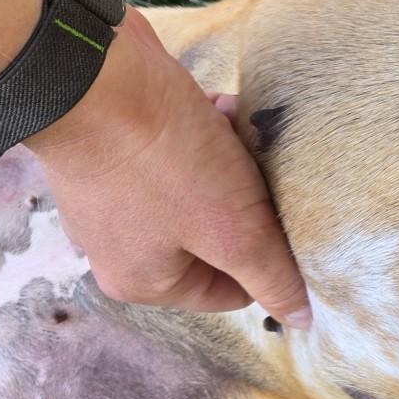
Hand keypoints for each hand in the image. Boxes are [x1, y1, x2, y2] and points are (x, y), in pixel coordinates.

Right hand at [26, 7, 311, 322]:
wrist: (94, 76)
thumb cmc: (164, 163)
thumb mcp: (233, 230)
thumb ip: (270, 277)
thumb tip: (304, 322)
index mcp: (145, 280)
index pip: (232, 290)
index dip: (268, 255)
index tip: (284, 214)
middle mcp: (123, 246)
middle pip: (221, 234)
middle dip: (249, 198)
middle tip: (259, 166)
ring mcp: (117, 194)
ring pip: (206, 187)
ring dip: (232, 157)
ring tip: (235, 129)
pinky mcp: (119, 149)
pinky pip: (181, 150)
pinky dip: (205, 130)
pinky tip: (215, 106)